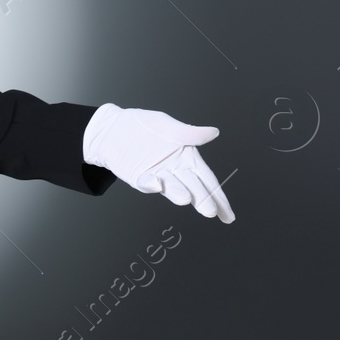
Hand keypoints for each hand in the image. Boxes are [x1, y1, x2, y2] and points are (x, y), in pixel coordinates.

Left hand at [83, 103, 234, 222]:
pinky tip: (157, 183)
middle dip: (203, 200)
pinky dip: (152, 184)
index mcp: (188, 158)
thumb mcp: (166, 125)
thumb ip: (189, 133)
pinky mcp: (141, 178)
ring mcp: (159, 176)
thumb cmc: (141, 125)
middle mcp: (176, 171)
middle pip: (194, 188)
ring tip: (187, 199)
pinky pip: (148, 183)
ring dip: (179, 194)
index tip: (228, 214)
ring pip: (173, 188)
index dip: (219, 197)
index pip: (208, 179)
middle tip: (211, 211)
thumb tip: (214, 132)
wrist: (112, 129)